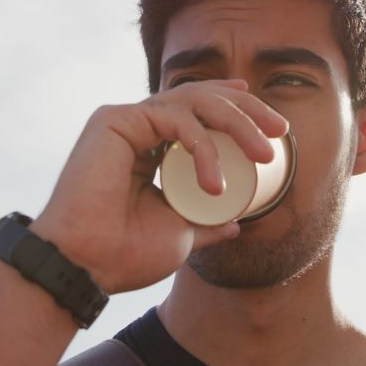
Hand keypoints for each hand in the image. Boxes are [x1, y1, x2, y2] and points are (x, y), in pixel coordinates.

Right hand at [29, 79, 288, 293]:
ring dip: (236, 123)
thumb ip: (205, 222)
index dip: (233, 105)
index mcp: (149, 146)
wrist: (84, 267)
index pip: (197, 112)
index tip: (269, 120)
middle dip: (246, 109)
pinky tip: (214, 182)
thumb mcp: (180, 234)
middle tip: (280, 130)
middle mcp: (136, 127)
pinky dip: (202, 146)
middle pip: (200, 98)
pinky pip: (175, 120)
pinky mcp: (114, 119)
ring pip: (193, 102)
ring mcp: (125, 120)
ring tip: (262, 153)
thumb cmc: (123, 254)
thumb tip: (235, 221)